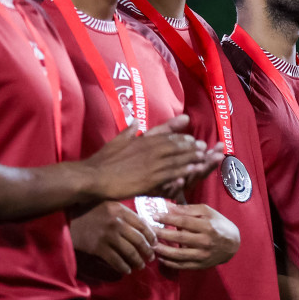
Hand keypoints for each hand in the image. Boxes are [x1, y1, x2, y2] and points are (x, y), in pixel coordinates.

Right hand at [70, 201, 155, 275]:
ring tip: (140, 265)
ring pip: (130, 252)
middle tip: (150, 257)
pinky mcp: (98, 247)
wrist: (64, 220)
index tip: (154, 243)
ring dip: (138, 261)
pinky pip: (116, 260)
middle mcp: (116, 221)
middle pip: (139, 240)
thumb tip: (144, 226)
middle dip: (147, 251)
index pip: (143, 224)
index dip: (151, 236)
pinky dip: (124, 267)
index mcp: (119, 209)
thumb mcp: (107, 205)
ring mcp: (107, 235)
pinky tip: (127, 270)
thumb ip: (123, 213)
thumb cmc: (87, 212)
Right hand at [87, 116, 216, 200]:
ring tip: (204, 157)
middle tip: (202, 146)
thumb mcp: (116, 141)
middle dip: (190, 146)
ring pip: (176, 159)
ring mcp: (151, 164)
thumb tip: (135, 121)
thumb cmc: (103, 161)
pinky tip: (194, 171)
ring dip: (191, 158)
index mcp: (141, 140)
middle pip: (175, 146)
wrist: (94, 177)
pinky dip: (184, 171)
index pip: (165, 136)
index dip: (179, 136)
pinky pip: (171, 174)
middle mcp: (149, 150)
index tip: (190, 137)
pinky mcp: (150, 178)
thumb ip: (129, 131)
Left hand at [154, 204, 239, 269]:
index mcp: (207, 226)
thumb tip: (168, 207)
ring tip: (151, 245)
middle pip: (179, 237)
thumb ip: (188, 209)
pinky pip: (182, 265)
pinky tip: (160, 258)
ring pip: (179, 254)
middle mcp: (205, 241)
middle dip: (161, 233)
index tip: (154, 216)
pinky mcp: (201, 265)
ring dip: (162, 250)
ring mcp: (203, 255)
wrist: (233, 244)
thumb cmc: (218, 224)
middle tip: (148, 230)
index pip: (184, 221)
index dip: (168, 218)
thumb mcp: (207, 212)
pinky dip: (170, 263)